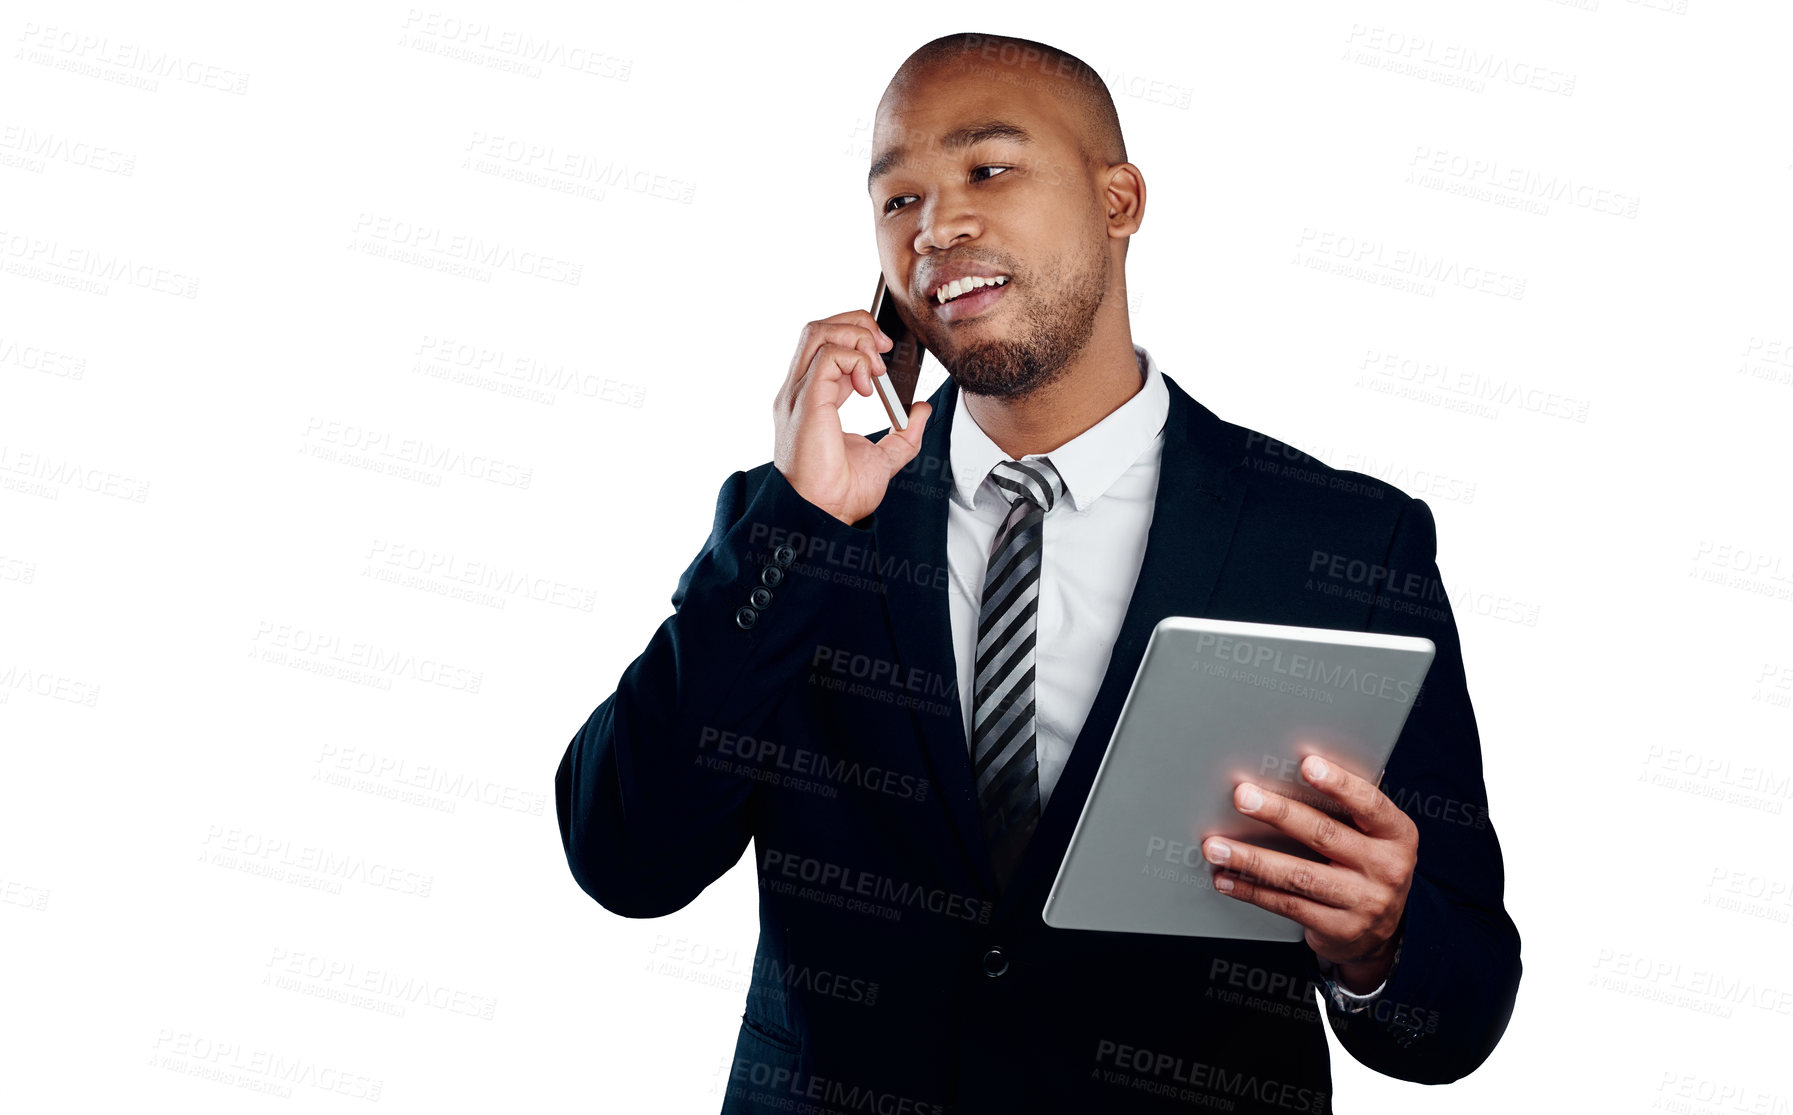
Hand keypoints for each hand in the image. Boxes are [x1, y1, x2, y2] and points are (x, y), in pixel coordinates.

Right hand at [773, 310, 931, 525]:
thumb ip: (903, 434)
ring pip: (818, 332)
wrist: (825, 515)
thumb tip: (921, 411)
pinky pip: (829, 355)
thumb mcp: (883, 459)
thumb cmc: (841, 494)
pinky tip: (871, 386)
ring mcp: (798, 394)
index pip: (825, 346)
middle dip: (857, 326)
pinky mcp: (807, 400)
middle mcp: (800, 392)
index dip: (856, 339)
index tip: (885, 356)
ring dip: (856, 338)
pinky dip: (857, 360)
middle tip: (884, 349)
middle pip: (817, 328)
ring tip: (877, 366)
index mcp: (811, 400)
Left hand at [1202, 755, 1416, 990]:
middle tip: (1242, 797)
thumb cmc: (1368, 865)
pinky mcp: (1338, 929)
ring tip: (1216, 847)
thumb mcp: (1374, 836)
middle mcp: (1386, 869)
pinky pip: (1287, 905)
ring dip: (1251, 859)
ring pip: (1298, 875)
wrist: (1382, 932)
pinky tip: (1227, 878)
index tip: (1307, 764)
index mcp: (1397, 835)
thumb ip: (1347, 808)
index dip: (1339, 784)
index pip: (1370, 804)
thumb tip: (1296, 768)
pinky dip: (1251, 890)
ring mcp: (1364, 902)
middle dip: (1278, 814)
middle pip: (1323, 835)